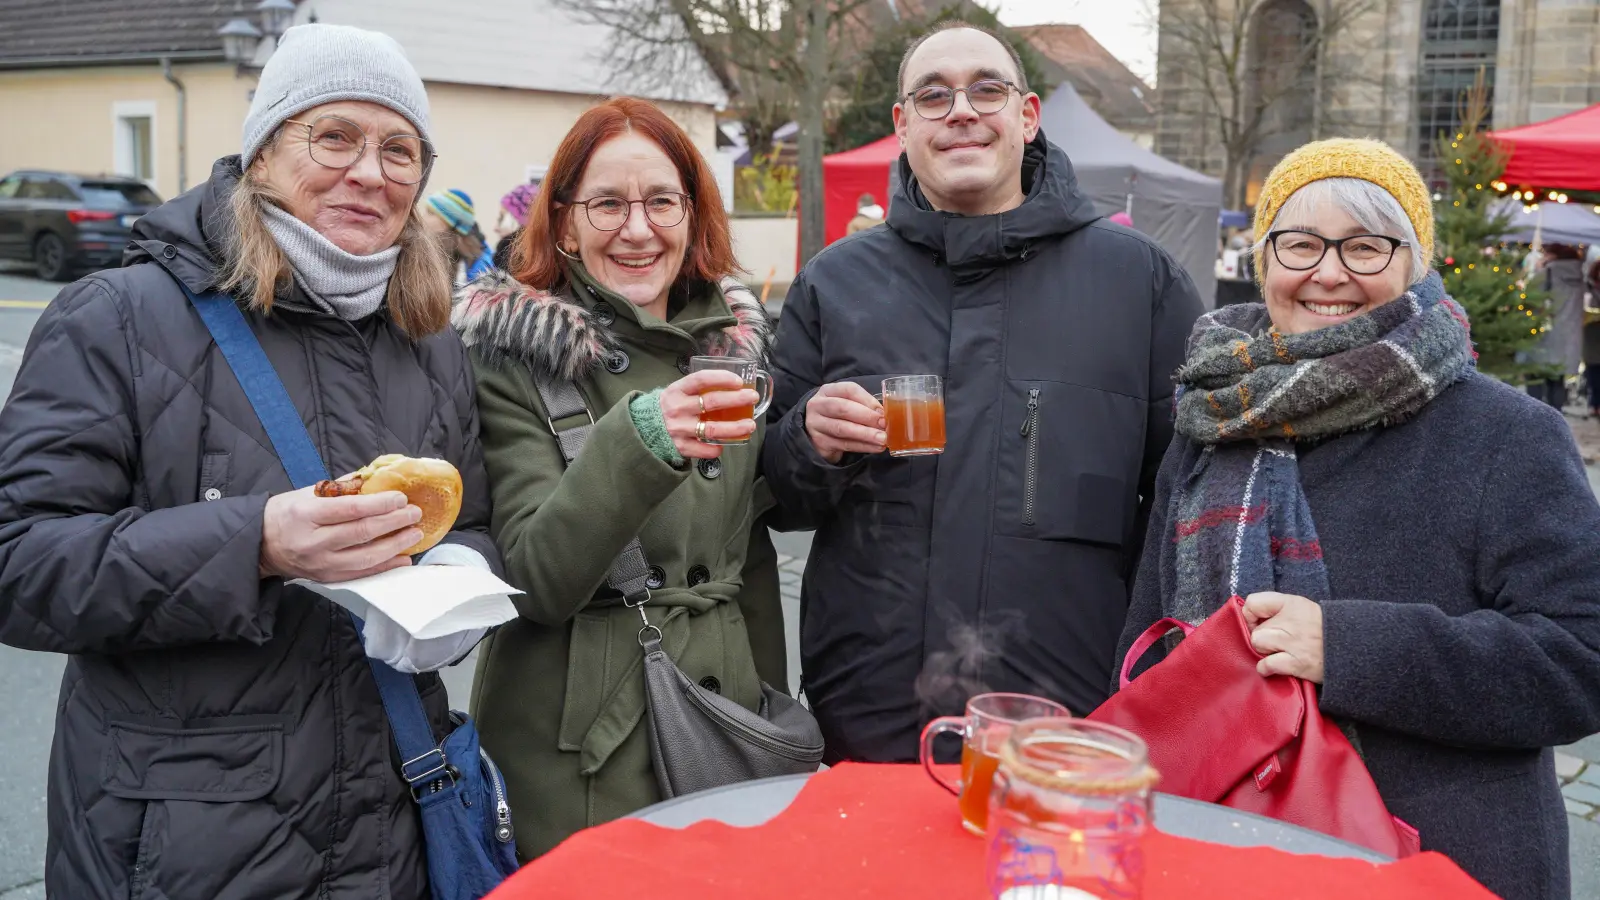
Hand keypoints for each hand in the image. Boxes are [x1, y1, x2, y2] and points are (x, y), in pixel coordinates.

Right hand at [259, 486, 421, 582]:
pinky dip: (386, 567)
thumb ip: (341, 487)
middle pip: (361, 533)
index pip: (349, 509)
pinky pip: (362, 574)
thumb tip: (375, 477)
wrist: (261, 544)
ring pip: (365, 557)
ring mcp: (320, 563)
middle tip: (414, 513)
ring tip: (414, 533)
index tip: (400, 497)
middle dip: (393, 522)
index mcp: (306, 514)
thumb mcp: (307, 493)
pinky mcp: (327, 578)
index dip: (379, 504)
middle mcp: (313, 542)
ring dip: (395, 545)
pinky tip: (403, 558)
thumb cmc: (286, 513)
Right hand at [659, 370, 759, 459]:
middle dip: (737, 399)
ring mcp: (679, 429)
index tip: (738, 381)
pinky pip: (704, 449)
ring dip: (735, 427)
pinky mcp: (680, 447)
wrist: (641, 430)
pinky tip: (724, 445)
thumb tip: (729, 386)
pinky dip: (716, 448)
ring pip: (713, 428)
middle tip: (752, 398)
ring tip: (750, 425)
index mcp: (677, 391)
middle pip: (712, 402)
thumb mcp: (676, 393)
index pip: (701, 379)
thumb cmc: (666, 408)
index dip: (722, 378)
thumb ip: (696, 390)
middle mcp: (678, 408)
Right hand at [804, 382, 886, 463]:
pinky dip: (862, 446)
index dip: (867, 400)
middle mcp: (817, 406)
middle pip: (843, 408)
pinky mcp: (819, 443)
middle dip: (866, 416)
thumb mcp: (847, 404)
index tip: (882, 411)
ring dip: (866, 434)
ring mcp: (816, 425)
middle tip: (883, 424)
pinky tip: (875, 447)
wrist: (817, 432)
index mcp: (827, 391)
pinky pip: (844, 445)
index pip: (848, 390)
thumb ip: (863, 405)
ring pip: (842, 429)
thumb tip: (884, 415)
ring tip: (882, 439)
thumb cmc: (838, 415)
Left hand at [1242, 591, 1324, 682]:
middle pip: (1255, 630)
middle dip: (1262, 638)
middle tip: (1276, 643)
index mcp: (1291, 604)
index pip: (1253, 603)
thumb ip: (1277, 609)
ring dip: (1265, 652)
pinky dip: (1266, 668)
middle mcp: (1291, 621)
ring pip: (1258, 644)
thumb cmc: (1322, 629)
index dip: (1250, 616)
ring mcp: (1293, 642)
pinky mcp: (1297, 663)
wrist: (1352, 648)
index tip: (1258, 623)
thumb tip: (1248, 618)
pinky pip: (1266, 664)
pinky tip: (1276, 666)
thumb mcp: (1301, 609)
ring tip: (1279, 653)